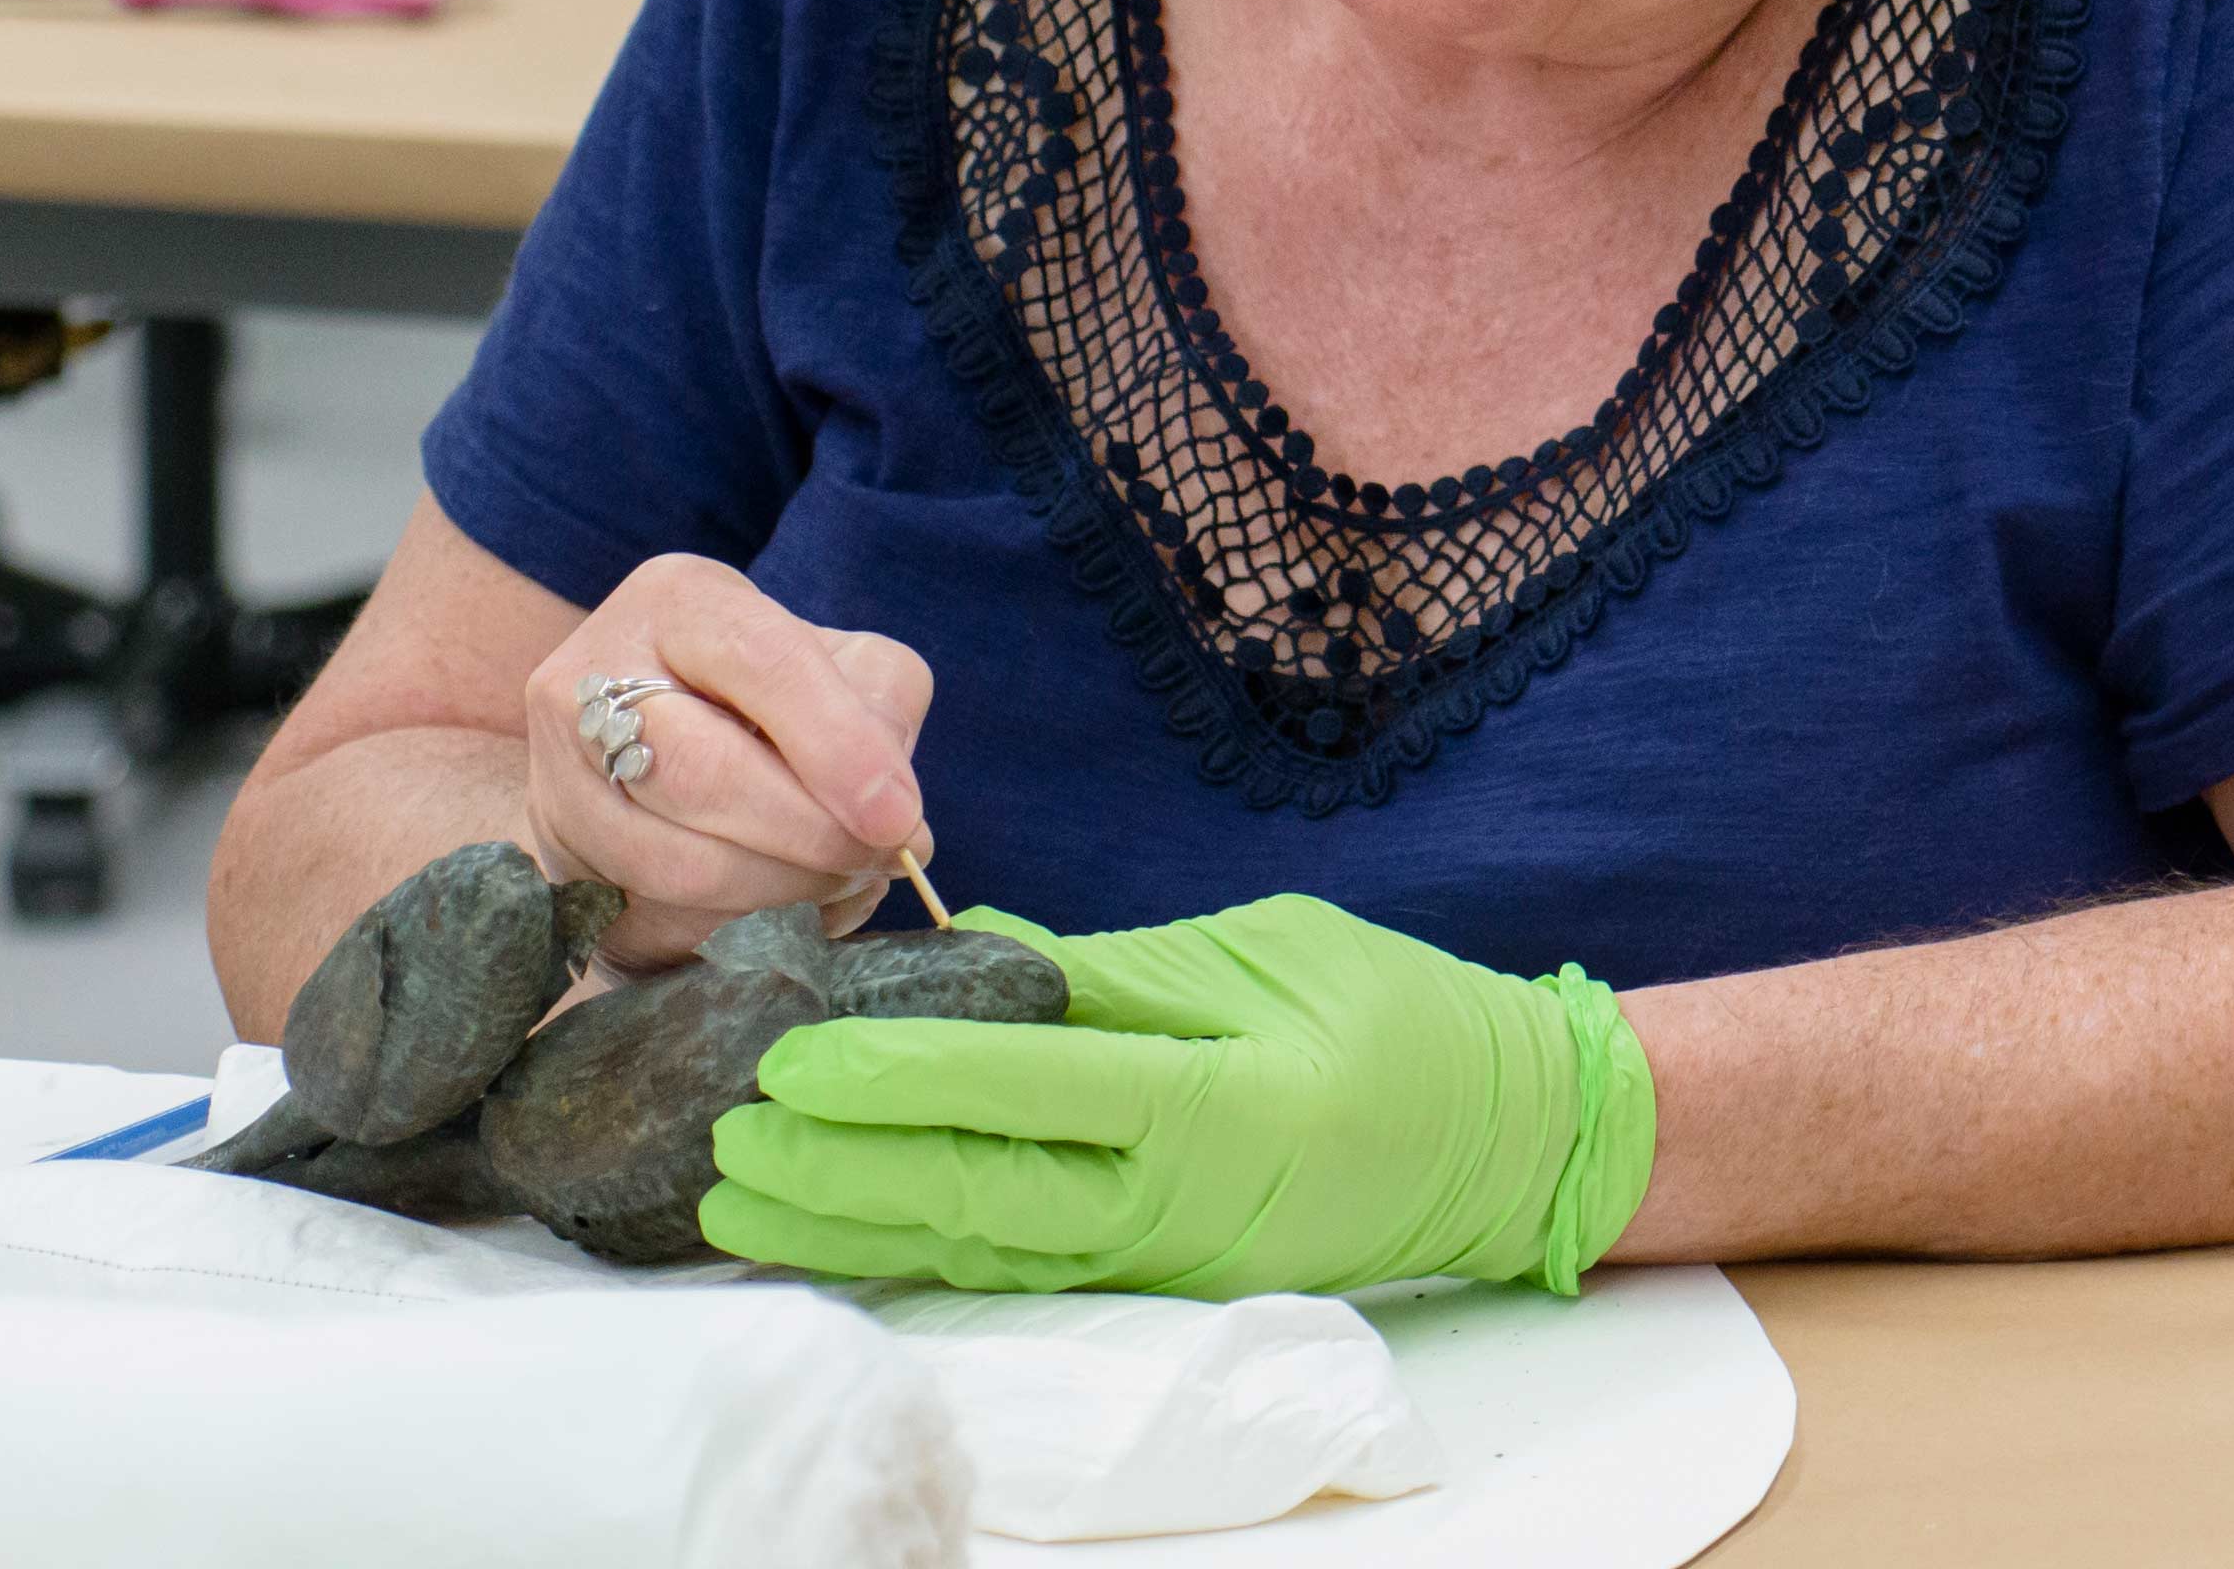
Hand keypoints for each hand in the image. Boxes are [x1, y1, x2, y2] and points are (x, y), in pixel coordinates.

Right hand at [522, 556, 937, 966]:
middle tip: (876, 860)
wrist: (655, 729)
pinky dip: (735, 924)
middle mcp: (591, 676)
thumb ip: (881, 709)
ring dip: (778, 890)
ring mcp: (555, 772)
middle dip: (807, 832)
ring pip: (669, 859)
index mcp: (678, 602)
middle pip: (700, 771)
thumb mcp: (840, 662)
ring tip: (843, 882)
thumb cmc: (771, 688)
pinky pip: (649, 913)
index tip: (896, 818)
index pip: (762, 663)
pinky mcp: (551, 857)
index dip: (837, 747)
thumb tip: (895, 817)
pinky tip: (787, 908)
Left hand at [701, 892, 1657, 1299]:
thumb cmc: (1403, 1020)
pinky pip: (1015, 1269)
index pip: (1019, 1091)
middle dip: (834, 1173)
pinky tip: (840, 1241)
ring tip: (736, 1211)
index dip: (895, 1078)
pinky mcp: (1154, 1278)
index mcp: (1215, 1104)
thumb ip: (1116, 971)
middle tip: (721, 1143)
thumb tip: (970, 955)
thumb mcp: (1268, 954)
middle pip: (970, 1193)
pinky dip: (917, 1256)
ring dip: (848, 1231)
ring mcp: (1161, 1258)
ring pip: (975, 1251)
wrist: (1512, 1139)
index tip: (791, 1058)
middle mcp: (1176, 1203)